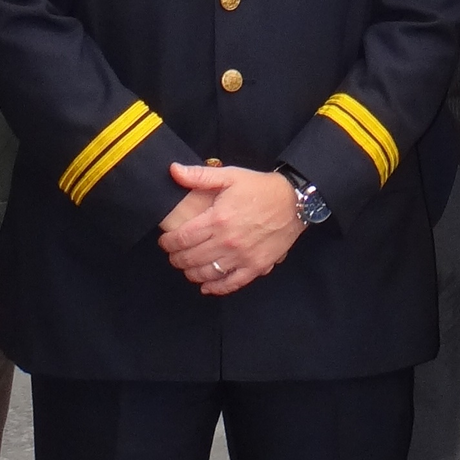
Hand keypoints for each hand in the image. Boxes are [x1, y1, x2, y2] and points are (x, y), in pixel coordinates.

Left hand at [158, 161, 301, 294]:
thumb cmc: (260, 188)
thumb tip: (173, 170)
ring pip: (207, 273)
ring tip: (187, 268)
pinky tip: (207, 287)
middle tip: (173, 255)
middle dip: (176, 258)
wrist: (294, 202)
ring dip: (191, 273)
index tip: (165, 242)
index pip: (182, 238)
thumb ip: (199, 176)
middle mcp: (227, 241)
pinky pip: (232, 283)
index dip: (168, 243)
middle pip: (191, 258)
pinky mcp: (256, 266)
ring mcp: (242, 257)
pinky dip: (216, 288)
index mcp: (218, 219)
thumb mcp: (230, 176)